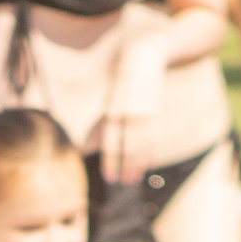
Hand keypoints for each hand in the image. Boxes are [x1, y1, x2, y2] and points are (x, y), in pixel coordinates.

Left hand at [101, 42, 169, 185]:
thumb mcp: (107, 104)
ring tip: (135, 178)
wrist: (143, 59)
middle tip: (124, 182)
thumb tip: (84, 148)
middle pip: (127, 146)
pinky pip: (154, 137)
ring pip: (142, 145)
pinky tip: (148, 164)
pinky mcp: (156, 112)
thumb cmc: (121, 86)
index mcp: (113, 112)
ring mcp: (145, 114)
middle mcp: (129, 114)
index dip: (110, 160)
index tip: (109, 177)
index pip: (111, 141)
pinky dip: (150, 152)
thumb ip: (98, 127)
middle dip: (126, 166)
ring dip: (138, 163)